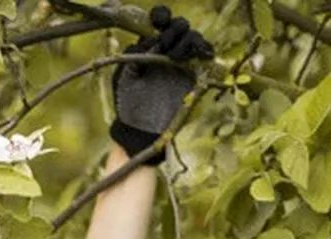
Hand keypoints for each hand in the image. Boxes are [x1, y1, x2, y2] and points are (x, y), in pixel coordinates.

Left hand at [109, 6, 214, 165]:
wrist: (142, 130)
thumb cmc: (128, 104)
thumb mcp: (124, 78)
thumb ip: (135, 55)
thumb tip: (152, 40)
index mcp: (148, 46)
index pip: (159, 21)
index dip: (161, 16)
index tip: (158, 22)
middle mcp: (167, 49)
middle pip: (179, 25)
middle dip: (174, 30)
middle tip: (166, 46)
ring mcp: (183, 61)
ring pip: (193, 37)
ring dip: (186, 41)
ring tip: (175, 58)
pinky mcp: (196, 74)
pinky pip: (206, 55)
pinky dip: (205, 50)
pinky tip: (200, 55)